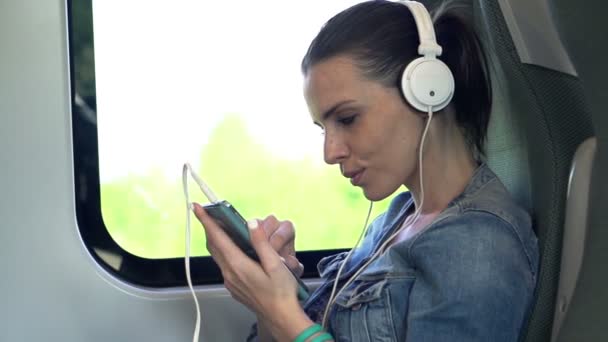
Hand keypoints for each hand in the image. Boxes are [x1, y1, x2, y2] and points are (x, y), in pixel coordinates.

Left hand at [192, 203, 313, 340]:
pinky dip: (224, 250)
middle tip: (210, 213)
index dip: (206, 221)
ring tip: (222, 226)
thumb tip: (251, 224)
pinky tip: (234, 247)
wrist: (281, 317)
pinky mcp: (234, 285)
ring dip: (217, 239)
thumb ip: (261, 243)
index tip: (197, 208)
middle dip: (209, 227)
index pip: (217, 238)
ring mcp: (230, 281)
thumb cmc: (281, 293)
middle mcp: (229, 273)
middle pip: (213, 245)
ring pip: (218, 254)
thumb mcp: (275, 265)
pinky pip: (224, 263)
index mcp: (238, 265)